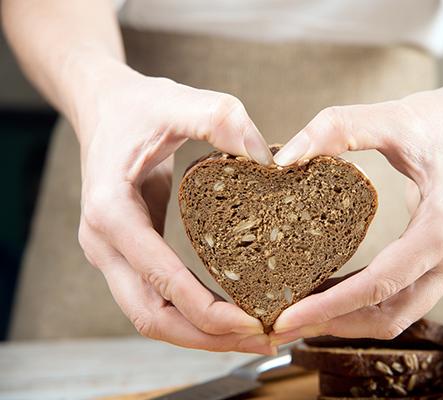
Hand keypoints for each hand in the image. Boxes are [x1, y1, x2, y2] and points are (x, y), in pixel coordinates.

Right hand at [74, 61, 274, 352]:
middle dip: (208, 337)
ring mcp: (112, 254)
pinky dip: (193, 314)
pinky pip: (158, 298)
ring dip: (202, 335)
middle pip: (152, 316)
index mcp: (111, 211)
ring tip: (255, 336)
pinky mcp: (128, 255)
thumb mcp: (178, 101)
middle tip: (264, 340)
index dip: (207, 310)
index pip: (160, 279)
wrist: (105, 107)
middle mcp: (104, 243)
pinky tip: (231, 314)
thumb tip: (267, 159)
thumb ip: (219, 119)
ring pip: (153, 316)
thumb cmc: (140, 106)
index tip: (254, 321)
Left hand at [270, 73, 442, 342]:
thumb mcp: (390, 117)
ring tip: (300, 313)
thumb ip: (336, 129)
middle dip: (333, 323)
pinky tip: (332, 294)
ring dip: (351, 318)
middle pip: (391, 313)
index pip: (380, 284)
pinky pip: (409, 296)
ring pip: (401, 312)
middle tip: (282, 326)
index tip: (285, 319)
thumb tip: (283, 160)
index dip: (329, 306)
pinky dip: (370, 302)